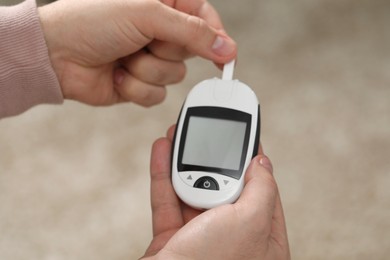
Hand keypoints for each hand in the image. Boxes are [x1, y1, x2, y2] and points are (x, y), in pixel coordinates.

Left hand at [38, 0, 236, 106]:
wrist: (56, 55)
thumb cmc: (91, 22)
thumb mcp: (147, 15)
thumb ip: (192, 31)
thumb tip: (227, 47)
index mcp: (163, 6)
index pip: (205, 18)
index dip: (217, 36)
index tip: (226, 54)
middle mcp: (159, 32)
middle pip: (191, 51)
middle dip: (165, 51)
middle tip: (141, 41)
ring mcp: (150, 59)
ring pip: (174, 76)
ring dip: (146, 70)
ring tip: (123, 57)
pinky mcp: (140, 83)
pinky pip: (157, 95)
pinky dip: (135, 87)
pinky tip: (117, 75)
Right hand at [142, 126, 289, 259]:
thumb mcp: (251, 221)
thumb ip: (262, 188)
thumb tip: (262, 162)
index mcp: (263, 240)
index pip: (262, 189)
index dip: (253, 159)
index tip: (245, 135)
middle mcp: (234, 240)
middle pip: (224, 186)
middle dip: (213, 155)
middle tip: (208, 129)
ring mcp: (202, 241)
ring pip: (193, 190)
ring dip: (183, 160)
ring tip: (179, 133)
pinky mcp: (173, 242)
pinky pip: (168, 201)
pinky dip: (163, 175)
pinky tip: (162, 151)